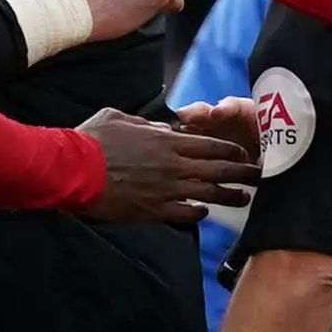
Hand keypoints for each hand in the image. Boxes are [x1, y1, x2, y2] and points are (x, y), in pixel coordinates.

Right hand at [77, 105, 258, 222]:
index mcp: (166, 141)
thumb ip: (145, 124)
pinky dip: (198, 213)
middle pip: (218, 168)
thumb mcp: (119, 118)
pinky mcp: (152, 210)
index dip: (230, 149)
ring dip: (229, 196)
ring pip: (208, 193)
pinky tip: (205, 213)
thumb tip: (161, 128)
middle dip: (242, 172)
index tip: (242, 152)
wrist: (72, 170)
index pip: (209, 144)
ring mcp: (165, 189)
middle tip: (259, 175)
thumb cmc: (91, 140)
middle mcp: (172, 165)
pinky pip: (184, 213)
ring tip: (245, 198)